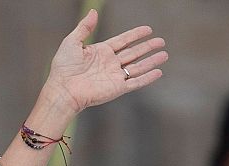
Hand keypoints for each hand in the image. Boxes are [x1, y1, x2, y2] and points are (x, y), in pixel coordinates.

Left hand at [40, 11, 166, 113]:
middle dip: (148, 47)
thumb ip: (84, 27)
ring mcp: (114, 76)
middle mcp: (109, 64)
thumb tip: (93, 11)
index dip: (135, 35)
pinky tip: (158, 72)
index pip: (123, 41)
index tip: (148, 30)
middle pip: (133, 53)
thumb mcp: (72, 42)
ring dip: (151, 61)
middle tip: (161, 41)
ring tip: (165, 54)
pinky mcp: (117, 88)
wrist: (63, 90)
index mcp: (100, 52)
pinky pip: (135, 82)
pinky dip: (147, 78)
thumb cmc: (63, 68)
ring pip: (138, 67)